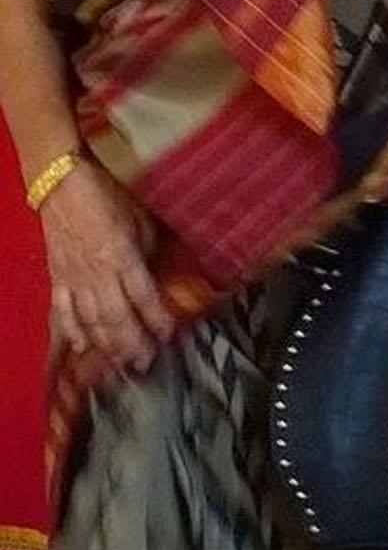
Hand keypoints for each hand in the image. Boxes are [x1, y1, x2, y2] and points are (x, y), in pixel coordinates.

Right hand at [40, 158, 173, 384]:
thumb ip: (146, 251)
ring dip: (106, 344)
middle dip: (131, 342)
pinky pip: (62, 312)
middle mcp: (97, 273)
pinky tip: (81, 349)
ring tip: (120, 363)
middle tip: (144, 363)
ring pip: (90, 320)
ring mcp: (73, 278)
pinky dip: (70, 333)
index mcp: (122, 255)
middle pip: (115, 316)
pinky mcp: (56, 278)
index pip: (143, 295)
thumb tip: (154, 276)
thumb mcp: (140, 220)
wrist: (62, 186)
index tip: (168, 336)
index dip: (156, 318)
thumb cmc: (108, 198)